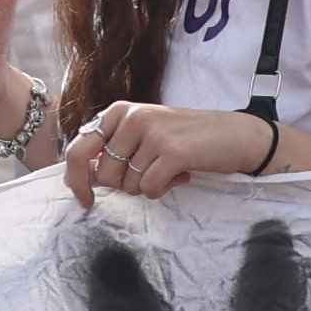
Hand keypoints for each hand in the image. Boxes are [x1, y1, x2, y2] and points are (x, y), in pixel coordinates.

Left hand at [63, 103, 275, 205]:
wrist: (234, 135)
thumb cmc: (185, 138)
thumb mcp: (143, 134)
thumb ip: (113, 149)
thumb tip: (83, 178)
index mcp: (119, 112)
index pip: (78, 150)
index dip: (76, 180)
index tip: (84, 199)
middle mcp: (132, 117)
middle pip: (102, 174)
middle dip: (121, 186)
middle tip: (147, 175)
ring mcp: (152, 132)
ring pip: (127, 185)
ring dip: (147, 187)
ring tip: (169, 171)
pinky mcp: (172, 151)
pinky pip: (148, 189)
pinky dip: (162, 190)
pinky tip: (179, 175)